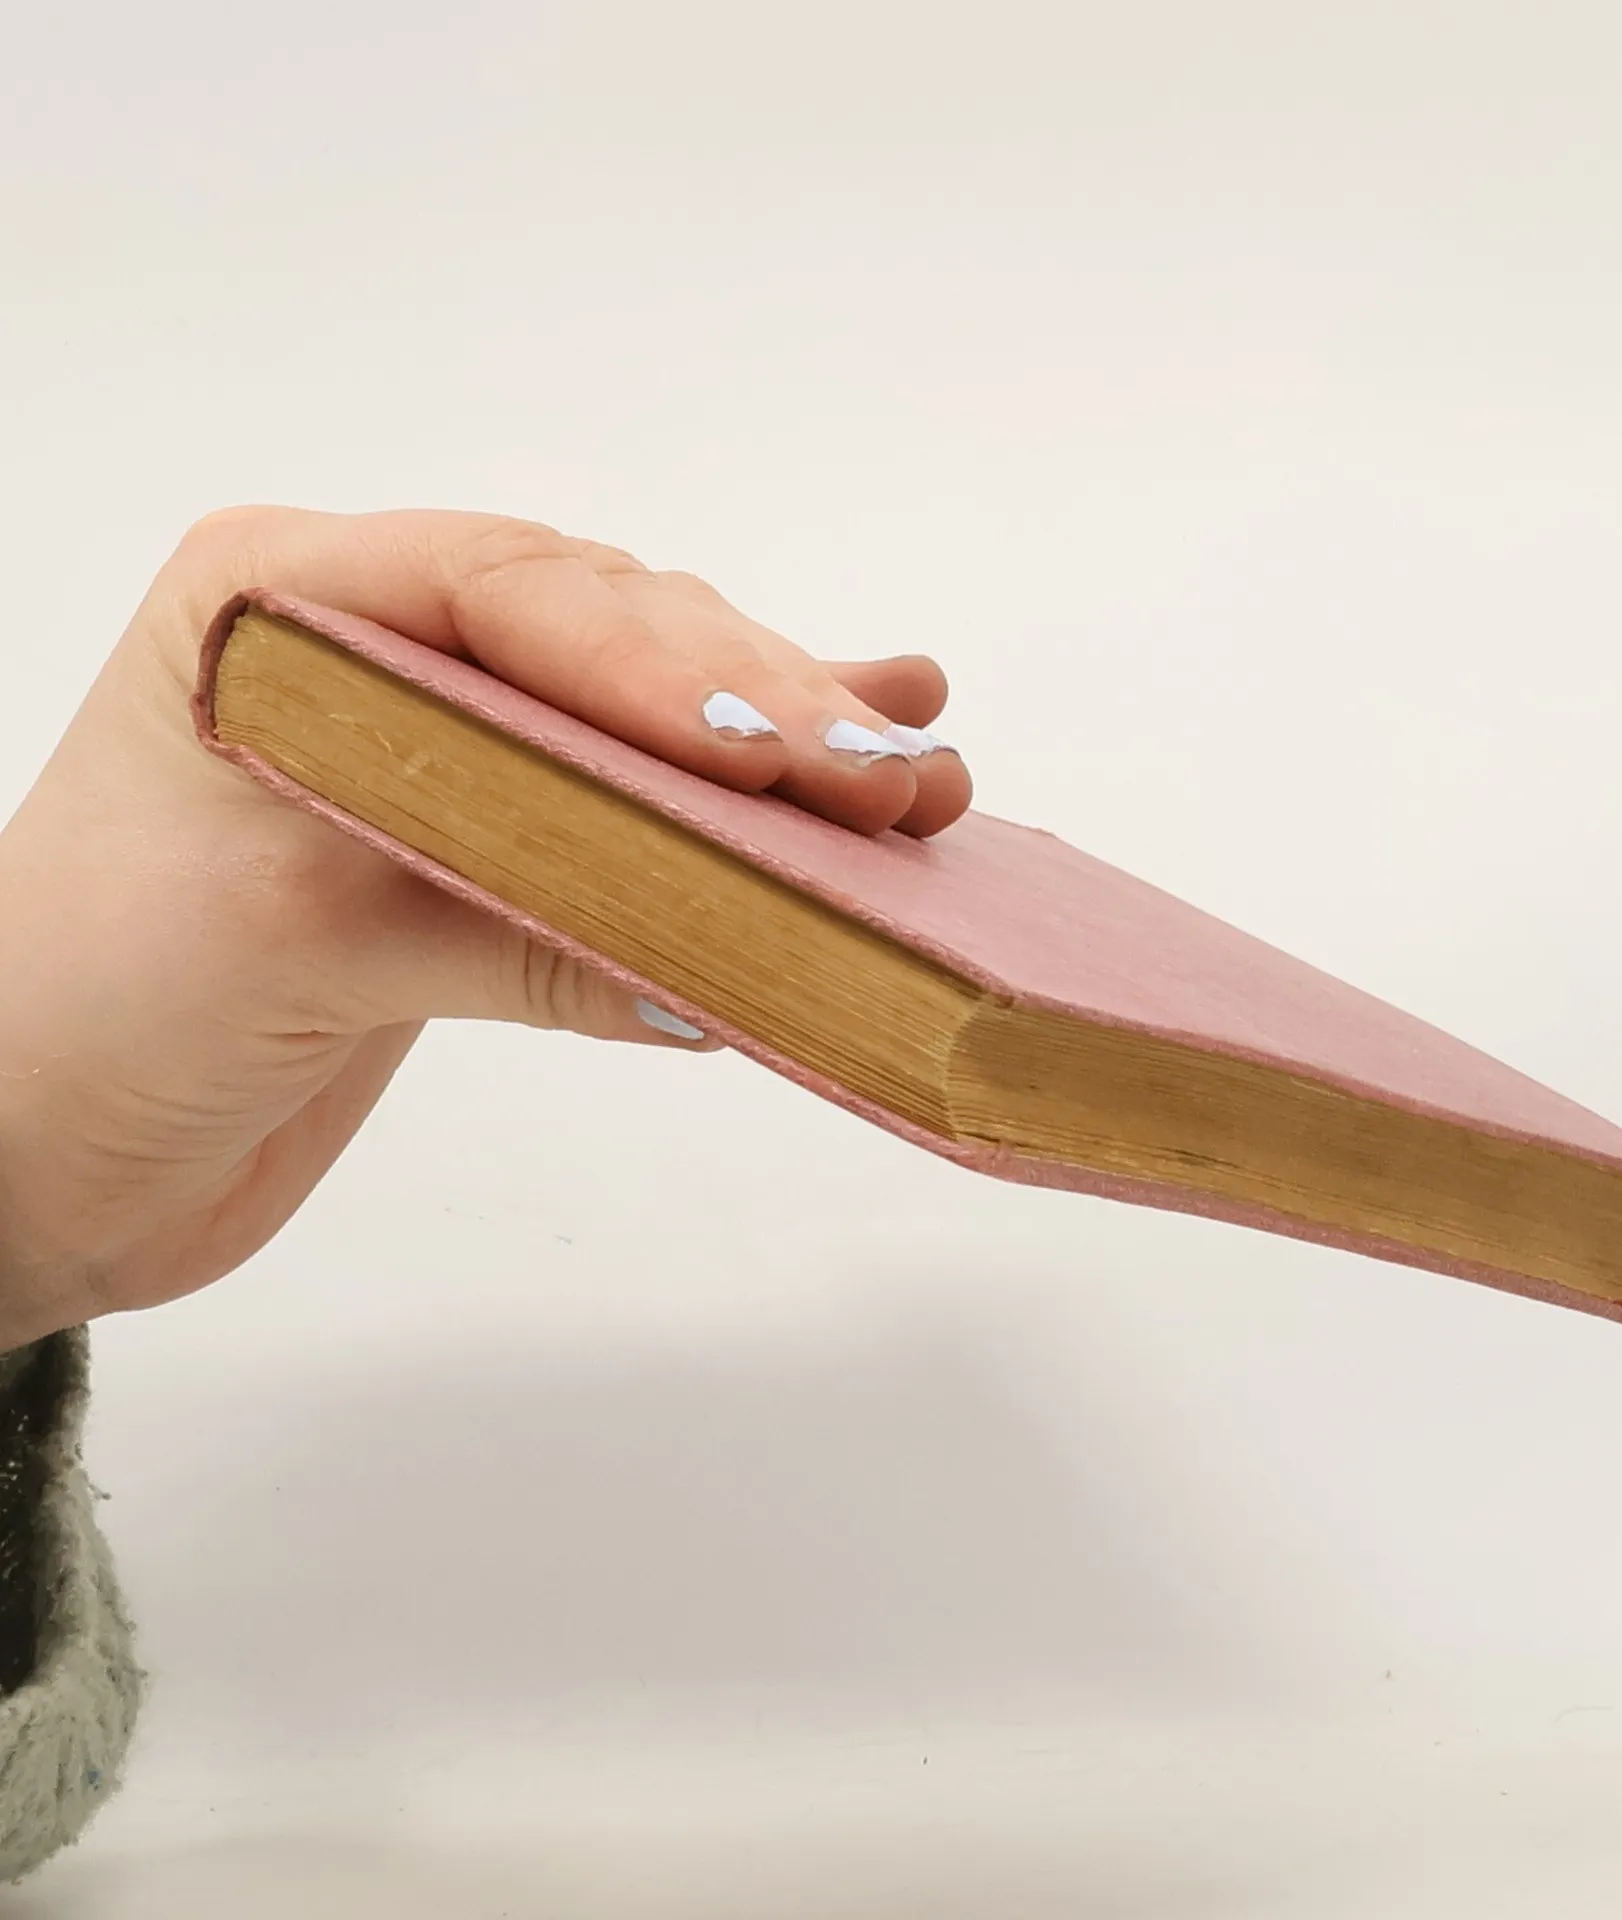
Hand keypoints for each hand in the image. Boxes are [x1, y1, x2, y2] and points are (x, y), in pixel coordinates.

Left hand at [0, 507, 969, 1345]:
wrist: (19, 1152)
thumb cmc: (78, 1020)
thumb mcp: (298, 945)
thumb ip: (512, 928)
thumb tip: (728, 961)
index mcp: (276, 605)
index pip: (508, 593)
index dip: (664, 665)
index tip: (789, 750)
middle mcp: (362, 642)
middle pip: (605, 640)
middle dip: (759, 710)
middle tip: (891, 779)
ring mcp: (431, 738)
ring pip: (639, 711)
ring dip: (780, 747)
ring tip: (915, 776)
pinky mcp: (476, 838)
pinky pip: (630, 799)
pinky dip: (739, 800)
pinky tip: (858, 741)